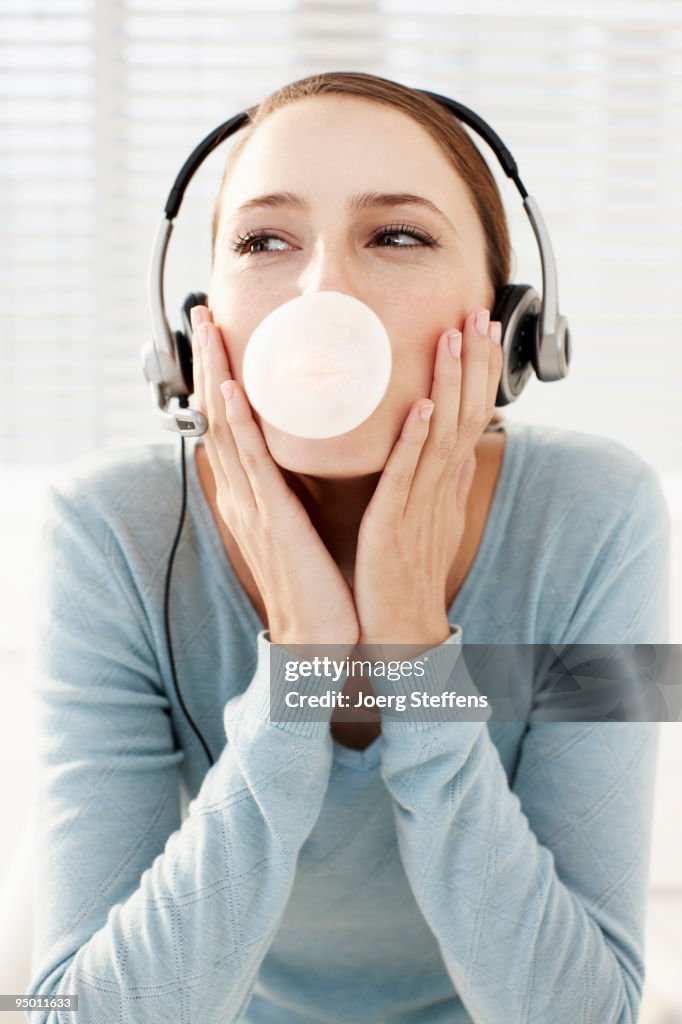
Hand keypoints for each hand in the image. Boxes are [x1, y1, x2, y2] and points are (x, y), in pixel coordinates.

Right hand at [190, 305, 359, 648]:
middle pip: (218, 414)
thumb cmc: (312, 584)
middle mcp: (243, 494)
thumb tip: (290, 458)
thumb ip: (288, 489)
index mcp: (252, 493)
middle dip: (209, 361)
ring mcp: (253, 506)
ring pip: (228, 429)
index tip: (218, 333)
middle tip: (203, 313)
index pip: (230, 422)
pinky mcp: (272, 521)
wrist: (315, 637)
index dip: (220, 374)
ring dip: (217, 375)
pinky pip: (255, 465)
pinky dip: (241, 425)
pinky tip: (234, 390)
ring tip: (210, 330)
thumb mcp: (296, 526)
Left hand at [352, 309, 502, 650]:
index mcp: (446, 481)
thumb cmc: (407, 569)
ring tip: (452, 338)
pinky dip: (416, 440)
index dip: (479, 370)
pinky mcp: (394, 524)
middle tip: (477, 314)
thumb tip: (448, 439)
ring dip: (450, 384)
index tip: (482, 327)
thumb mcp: (428, 514)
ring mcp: (420, 504)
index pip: (471, 415)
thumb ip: (437, 474)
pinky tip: (422, 406)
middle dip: (473, 362)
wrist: (399, 625)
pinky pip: (407, 477)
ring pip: (442, 435)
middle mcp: (441, 487)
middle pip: (465, 414)